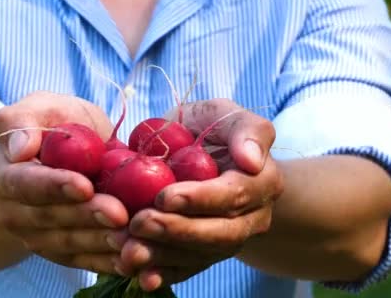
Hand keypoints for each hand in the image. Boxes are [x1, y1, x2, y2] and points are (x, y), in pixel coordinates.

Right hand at [0, 91, 129, 273]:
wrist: (68, 156)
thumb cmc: (55, 126)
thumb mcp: (42, 108)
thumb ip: (21, 121)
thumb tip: (19, 148)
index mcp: (4, 176)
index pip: (25, 184)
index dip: (55, 187)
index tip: (85, 186)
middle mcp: (14, 213)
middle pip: (50, 219)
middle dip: (87, 217)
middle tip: (120, 214)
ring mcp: (37, 237)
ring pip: (69, 244)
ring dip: (101, 243)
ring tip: (132, 239)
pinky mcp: (62, 253)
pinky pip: (84, 260)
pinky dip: (110, 262)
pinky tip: (134, 259)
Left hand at [117, 98, 283, 290]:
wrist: (204, 156)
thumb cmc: (211, 130)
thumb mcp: (225, 115)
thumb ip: (247, 130)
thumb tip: (252, 160)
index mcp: (261, 181)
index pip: (234, 195)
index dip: (199, 199)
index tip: (164, 197)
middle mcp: (251, 217)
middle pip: (219, 233)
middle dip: (177, 231)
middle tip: (139, 223)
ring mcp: (228, 239)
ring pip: (201, 256)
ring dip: (164, 256)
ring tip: (129, 251)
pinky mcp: (205, 254)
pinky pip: (188, 269)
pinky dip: (164, 274)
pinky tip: (139, 276)